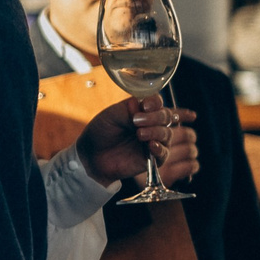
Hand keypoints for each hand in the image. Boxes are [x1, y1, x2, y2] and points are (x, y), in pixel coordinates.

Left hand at [76, 94, 198, 188]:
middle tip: (137, 121)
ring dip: (155, 131)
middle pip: (165, 116)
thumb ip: (128, 110)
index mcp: (142, 110)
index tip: (145, 106)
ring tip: (139, 134)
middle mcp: (152, 124)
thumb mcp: (111, 115)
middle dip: (154, 117)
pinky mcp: (154, 158)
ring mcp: (154, 140)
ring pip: (167, 133)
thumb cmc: (102, 132)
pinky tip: (151, 145)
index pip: (157, 102)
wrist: (92, 155)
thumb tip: (142, 107)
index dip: (154, 102)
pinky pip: (164, 153)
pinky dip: (160, 148)